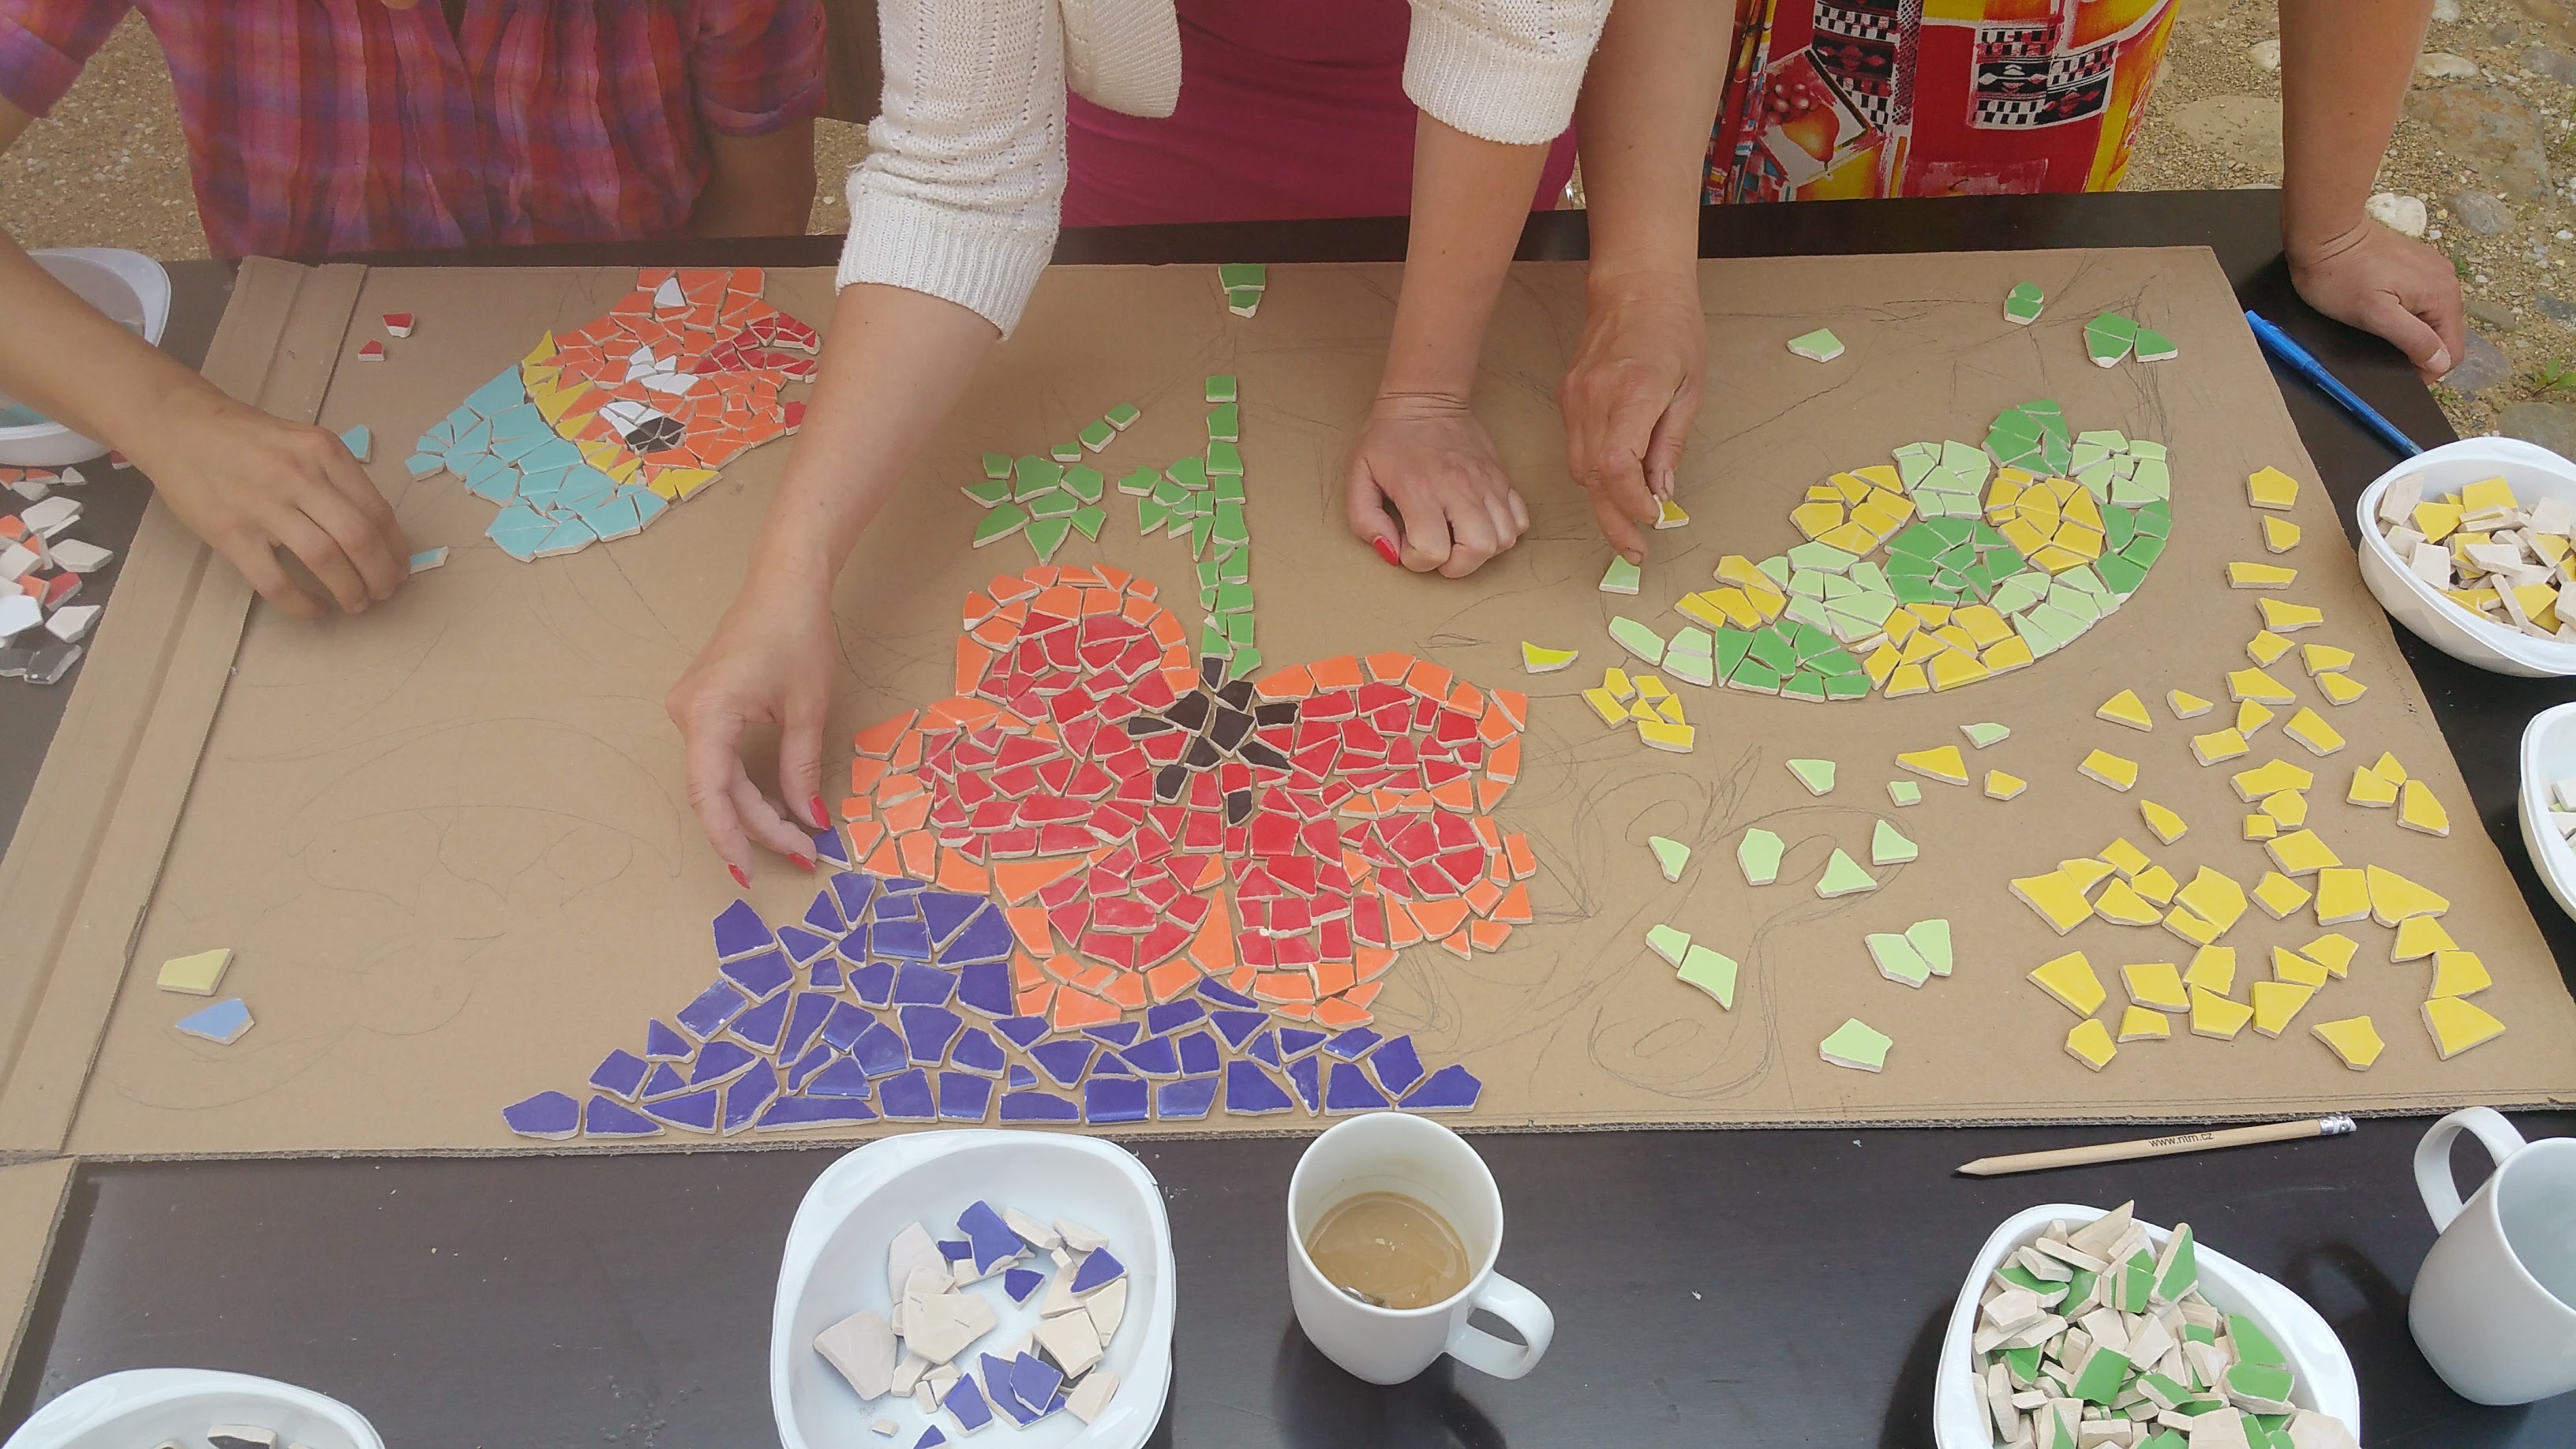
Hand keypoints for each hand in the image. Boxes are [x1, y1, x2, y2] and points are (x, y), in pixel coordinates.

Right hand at [135, 392, 406, 616]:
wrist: (179, 426)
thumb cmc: (248, 438)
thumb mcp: (304, 443)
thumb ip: (337, 479)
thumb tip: (376, 531)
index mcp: (325, 452)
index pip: (377, 510)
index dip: (396, 548)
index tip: (400, 568)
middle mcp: (299, 476)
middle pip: (359, 538)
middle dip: (381, 575)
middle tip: (384, 592)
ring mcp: (263, 505)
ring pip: (325, 560)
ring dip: (350, 591)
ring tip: (356, 603)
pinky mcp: (230, 533)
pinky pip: (276, 581)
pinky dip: (303, 604)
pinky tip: (315, 610)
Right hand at [664, 568, 835, 883]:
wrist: (783, 583)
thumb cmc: (797, 634)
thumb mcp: (807, 709)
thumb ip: (801, 769)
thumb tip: (809, 820)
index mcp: (708, 713)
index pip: (711, 794)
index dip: (731, 838)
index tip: (752, 874)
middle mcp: (686, 714)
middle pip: (716, 792)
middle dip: (757, 829)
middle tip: (801, 854)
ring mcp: (689, 711)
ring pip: (717, 780)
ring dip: (752, 811)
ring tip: (795, 837)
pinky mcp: (701, 708)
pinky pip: (718, 761)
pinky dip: (745, 786)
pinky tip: (775, 807)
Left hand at [1343, 391, 1529, 577]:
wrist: (1424, 398)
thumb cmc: (1388, 439)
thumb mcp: (1358, 477)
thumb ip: (1365, 521)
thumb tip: (1390, 552)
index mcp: (1420, 489)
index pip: (1432, 551)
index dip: (1416, 560)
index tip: (1406, 543)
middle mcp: (1458, 487)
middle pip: (1478, 549)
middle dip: (1456, 565)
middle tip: (1439, 551)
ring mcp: (1486, 482)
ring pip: (1504, 538)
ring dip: (1482, 550)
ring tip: (1459, 537)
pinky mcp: (1502, 478)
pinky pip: (1520, 519)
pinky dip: (1504, 531)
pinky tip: (1480, 523)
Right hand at [1557, 268, 1705, 564]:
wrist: (1635, 286)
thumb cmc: (1674, 329)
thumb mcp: (1690, 388)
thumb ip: (1671, 444)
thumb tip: (1661, 494)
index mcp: (1633, 392)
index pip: (1617, 466)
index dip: (1631, 504)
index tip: (1653, 519)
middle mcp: (1595, 397)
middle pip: (1593, 476)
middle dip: (1613, 519)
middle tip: (1635, 550)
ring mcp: (1575, 397)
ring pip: (1579, 467)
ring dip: (1602, 500)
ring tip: (1628, 524)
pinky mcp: (1567, 397)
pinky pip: (1576, 448)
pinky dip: (1595, 474)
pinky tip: (1615, 486)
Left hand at [2288, 221, 2466, 382]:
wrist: (2325, 233)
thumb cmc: (2342, 275)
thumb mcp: (2376, 315)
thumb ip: (2413, 339)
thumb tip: (2440, 362)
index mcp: (2443, 295)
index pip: (2452, 350)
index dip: (2428, 370)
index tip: (2400, 374)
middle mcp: (2445, 281)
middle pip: (2443, 334)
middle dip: (2419, 350)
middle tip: (2383, 351)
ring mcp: (2431, 270)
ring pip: (2430, 317)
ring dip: (2411, 331)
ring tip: (2379, 330)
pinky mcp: (2415, 265)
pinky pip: (2419, 299)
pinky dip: (2404, 312)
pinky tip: (2380, 311)